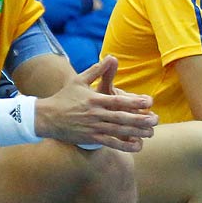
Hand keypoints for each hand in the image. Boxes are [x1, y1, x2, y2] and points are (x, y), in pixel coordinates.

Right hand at [36, 56, 157, 151]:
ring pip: (118, 131)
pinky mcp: (90, 138)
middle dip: (140, 120)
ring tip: (151, 133)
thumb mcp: (79, 80)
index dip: (134, 102)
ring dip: (135, 133)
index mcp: (94, 99)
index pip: (118, 101)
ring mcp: (93, 127)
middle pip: (121, 118)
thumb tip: (111, 57)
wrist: (46, 117)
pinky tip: (136, 146)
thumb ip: (97, 70)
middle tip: (155, 120)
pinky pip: (110, 143)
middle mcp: (95, 114)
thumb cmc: (64, 97)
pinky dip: (123, 145)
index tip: (148, 102)